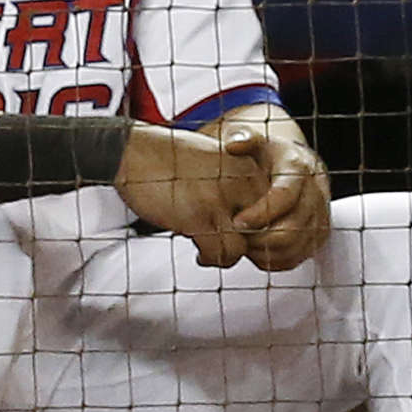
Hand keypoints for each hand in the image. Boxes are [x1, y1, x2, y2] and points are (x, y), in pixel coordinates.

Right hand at [114, 122, 272, 268]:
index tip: (241, 235)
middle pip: (264, 232)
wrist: (135, 151)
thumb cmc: (172, 160)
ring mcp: (220, 201)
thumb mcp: (217, 164)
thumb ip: (238, 188)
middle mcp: (241, 184)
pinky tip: (200, 255)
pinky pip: (220, 254)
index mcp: (249, 169)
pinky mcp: (198, 217)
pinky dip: (211, 260)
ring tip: (212, 254)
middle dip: (249, 247)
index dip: (260, 231)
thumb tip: (249, 225)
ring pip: (244, 248)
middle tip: (228, 247)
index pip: (276, 213)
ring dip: (228, 256)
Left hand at [219, 118, 332, 272]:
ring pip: (297, 246)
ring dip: (267, 252)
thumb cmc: (271, 156)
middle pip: (293, 227)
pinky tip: (256, 253)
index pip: (285, 196)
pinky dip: (275, 260)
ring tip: (243, 245)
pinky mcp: (319, 235)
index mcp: (300, 170)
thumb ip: (243, 139)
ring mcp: (320, 216)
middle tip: (236, 238)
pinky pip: (299, 257)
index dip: (261, 213)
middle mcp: (316, 194)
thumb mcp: (258, 141)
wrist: (296, 166)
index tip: (237, 222)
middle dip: (261, 237)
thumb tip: (233, 145)